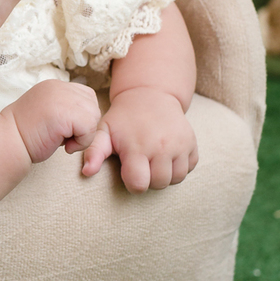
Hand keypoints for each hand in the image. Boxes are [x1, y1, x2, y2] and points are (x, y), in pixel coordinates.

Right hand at [4, 79, 102, 164]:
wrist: (6, 142)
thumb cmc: (23, 135)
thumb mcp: (46, 112)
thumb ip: (63, 108)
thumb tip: (87, 118)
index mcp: (54, 86)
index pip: (85, 96)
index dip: (81, 116)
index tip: (62, 129)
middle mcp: (59, 87)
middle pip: (92, 105)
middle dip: (84, 125)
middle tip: (63, 136)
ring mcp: (62, 97)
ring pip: (93, 117)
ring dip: (83, 135)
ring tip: (63, 141)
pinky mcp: (65, 112)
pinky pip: (89, 129)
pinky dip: (81, 142)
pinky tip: (64, 146)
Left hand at [81, 87, 198, 190]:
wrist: (150, 94)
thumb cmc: (123, 118)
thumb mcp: (104, 131)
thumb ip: (94, 152)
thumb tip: (87, 172)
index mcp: (138, 147)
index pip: (139, 185)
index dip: (133, 183)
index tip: (129, 170)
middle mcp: (162, 147)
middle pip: (159, 184)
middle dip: (149, 179)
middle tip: (142, 164)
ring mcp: (180, 144)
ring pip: (177, 179)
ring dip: (166, 175)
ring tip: (154, 161)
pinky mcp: (192, 142)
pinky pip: (190, 167)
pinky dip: (180, 166)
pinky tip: (168, 156)